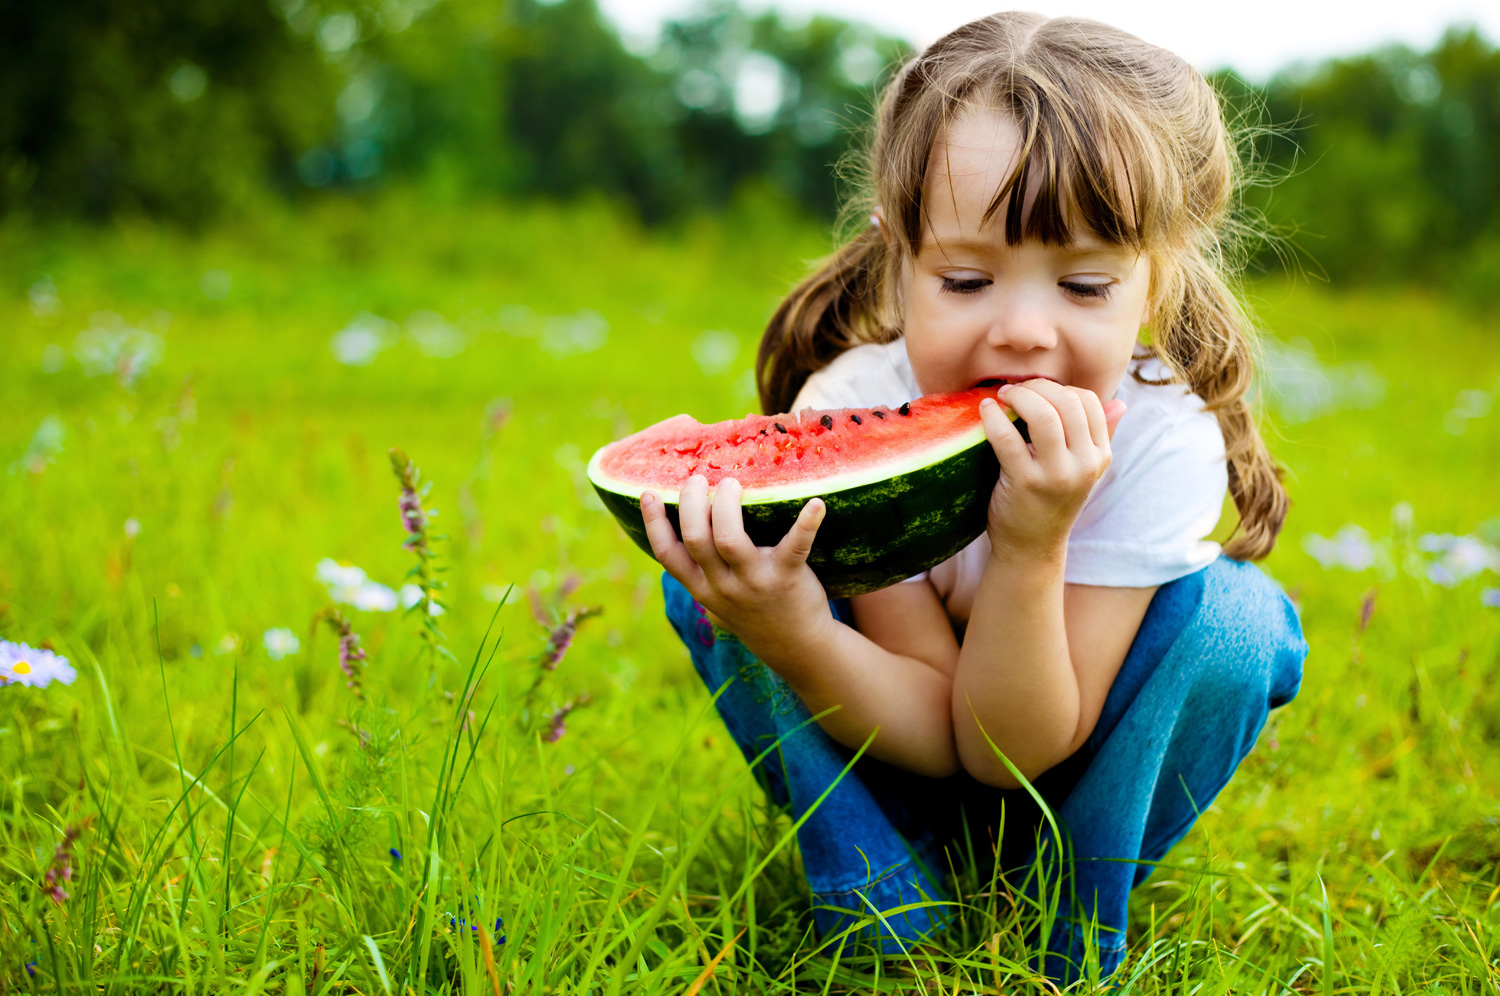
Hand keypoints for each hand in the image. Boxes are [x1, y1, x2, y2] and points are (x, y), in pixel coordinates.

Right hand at [641, 476, 833, 670]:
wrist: (796, 646)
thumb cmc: (755, 610)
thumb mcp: (718, 600)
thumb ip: (702, 571)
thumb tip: (688, 523)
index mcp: (702, 588)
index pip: (667, 555)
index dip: (654, 524)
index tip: (648, 494)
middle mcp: (723, 586)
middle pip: (696, 539)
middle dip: (693, 503)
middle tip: (700, 479)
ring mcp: (755, 582)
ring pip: (729, 539)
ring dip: (726, 505)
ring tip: (731, 484)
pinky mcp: (787, 577)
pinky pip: (795, 546)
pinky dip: (806, 523)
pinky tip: (817, 504)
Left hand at [978, 380, 1125, 560]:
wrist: (1031, 549)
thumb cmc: (1050, 503)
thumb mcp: (1083, 471)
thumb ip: (1099, 437)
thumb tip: (1120, 403)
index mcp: (1100, 456)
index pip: (1089, 402)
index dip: (1060, 387)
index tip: (1036, 391)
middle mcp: (1085, 464)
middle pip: (1067, 402)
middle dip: (1037, 386)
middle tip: (1013, 389)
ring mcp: (1057, 475)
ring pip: (1044, 414)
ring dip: (1019, 396)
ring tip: (1001, 395)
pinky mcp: (1027, 483)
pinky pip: (1008, 438)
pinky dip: (994, 417)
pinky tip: (985, 410)